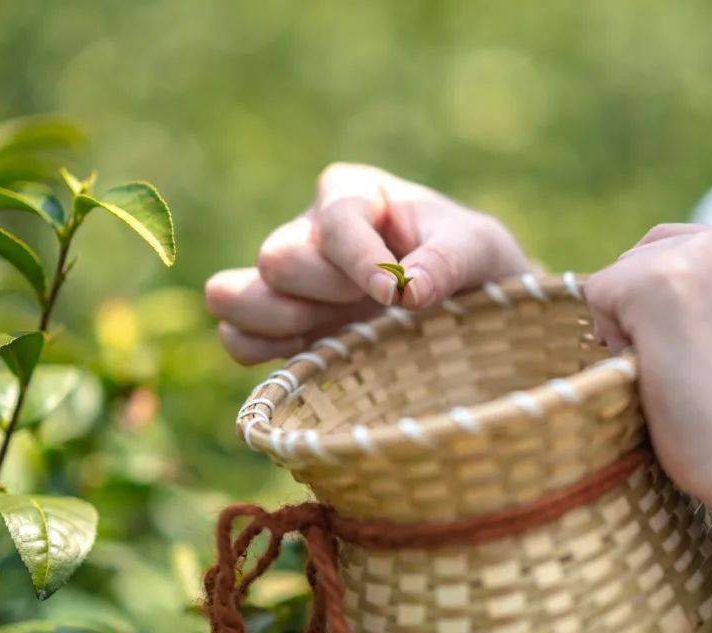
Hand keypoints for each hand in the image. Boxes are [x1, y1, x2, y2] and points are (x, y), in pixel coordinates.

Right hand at [205, 163, 529, 363]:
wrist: (477, 311)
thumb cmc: (478, 266)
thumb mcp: (482, 250)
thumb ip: (449, 259)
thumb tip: (409, 287)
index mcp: (355, 194)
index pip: (334, 222)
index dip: (360, 262)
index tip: (397, 296)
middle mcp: (311, 233)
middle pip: (277, 257)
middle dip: (324, 293)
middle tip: (375, 312)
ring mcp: (291, 283)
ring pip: (230, 294)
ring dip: (277, 321)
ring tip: (334, 335)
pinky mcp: (282, 327)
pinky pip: (234, 337)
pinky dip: (260, 352)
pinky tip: (314, 359)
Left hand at [585, 215, 711, 566]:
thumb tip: (628, 277)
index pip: (686, 248)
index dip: (680, 304)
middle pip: (649, 251)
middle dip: (650, 305)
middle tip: (693, 363)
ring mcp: (700, 252)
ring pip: (621, 273)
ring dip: (630, 321)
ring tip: (677, 366)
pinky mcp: (655, 279)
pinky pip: (596, 294)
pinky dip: (611, 337)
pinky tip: (654, 368)